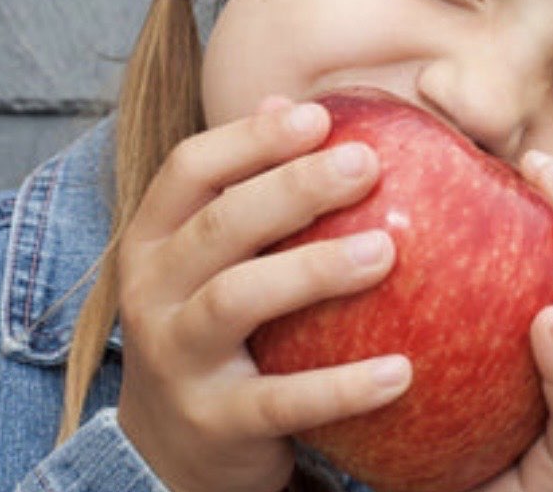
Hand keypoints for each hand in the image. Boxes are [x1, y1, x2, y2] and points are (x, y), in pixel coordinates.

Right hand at [114, 96, 412, 491]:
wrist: (168, 449)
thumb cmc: (210, 329)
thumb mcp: (211, 259)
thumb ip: (248, 188)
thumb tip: (300, 103)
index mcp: (152, 238)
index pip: (189, 168)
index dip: (252, 137)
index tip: (318, 118)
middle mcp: (151, 291)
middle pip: (220, 225)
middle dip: (293, 188)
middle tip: (367, 165)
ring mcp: (176, 358)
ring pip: (237, 299)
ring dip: (313, 271)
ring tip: (386, 252)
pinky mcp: (213, 421)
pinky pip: (280, 401)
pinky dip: (340, 387)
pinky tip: (400, 371)